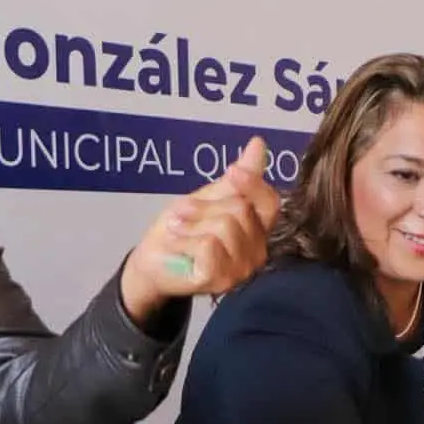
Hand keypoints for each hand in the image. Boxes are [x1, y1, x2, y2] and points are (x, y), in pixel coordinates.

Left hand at [119, 136, 280, 322]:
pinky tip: (177, 246)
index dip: (253, 184)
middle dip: (204, 206)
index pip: (270, 203)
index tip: (232, 173)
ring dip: (191, 223)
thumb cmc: (182, 229)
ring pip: (225, 226)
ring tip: (178, 230)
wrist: (152, 260)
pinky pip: (208, 245)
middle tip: (183, 214)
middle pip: (240, 210)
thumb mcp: (210, 197)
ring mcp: (241, 270)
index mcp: (257, 230)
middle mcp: (256, 252)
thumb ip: (238, 176)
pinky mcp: (220, 280)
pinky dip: (184, 240)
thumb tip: (259, 144)